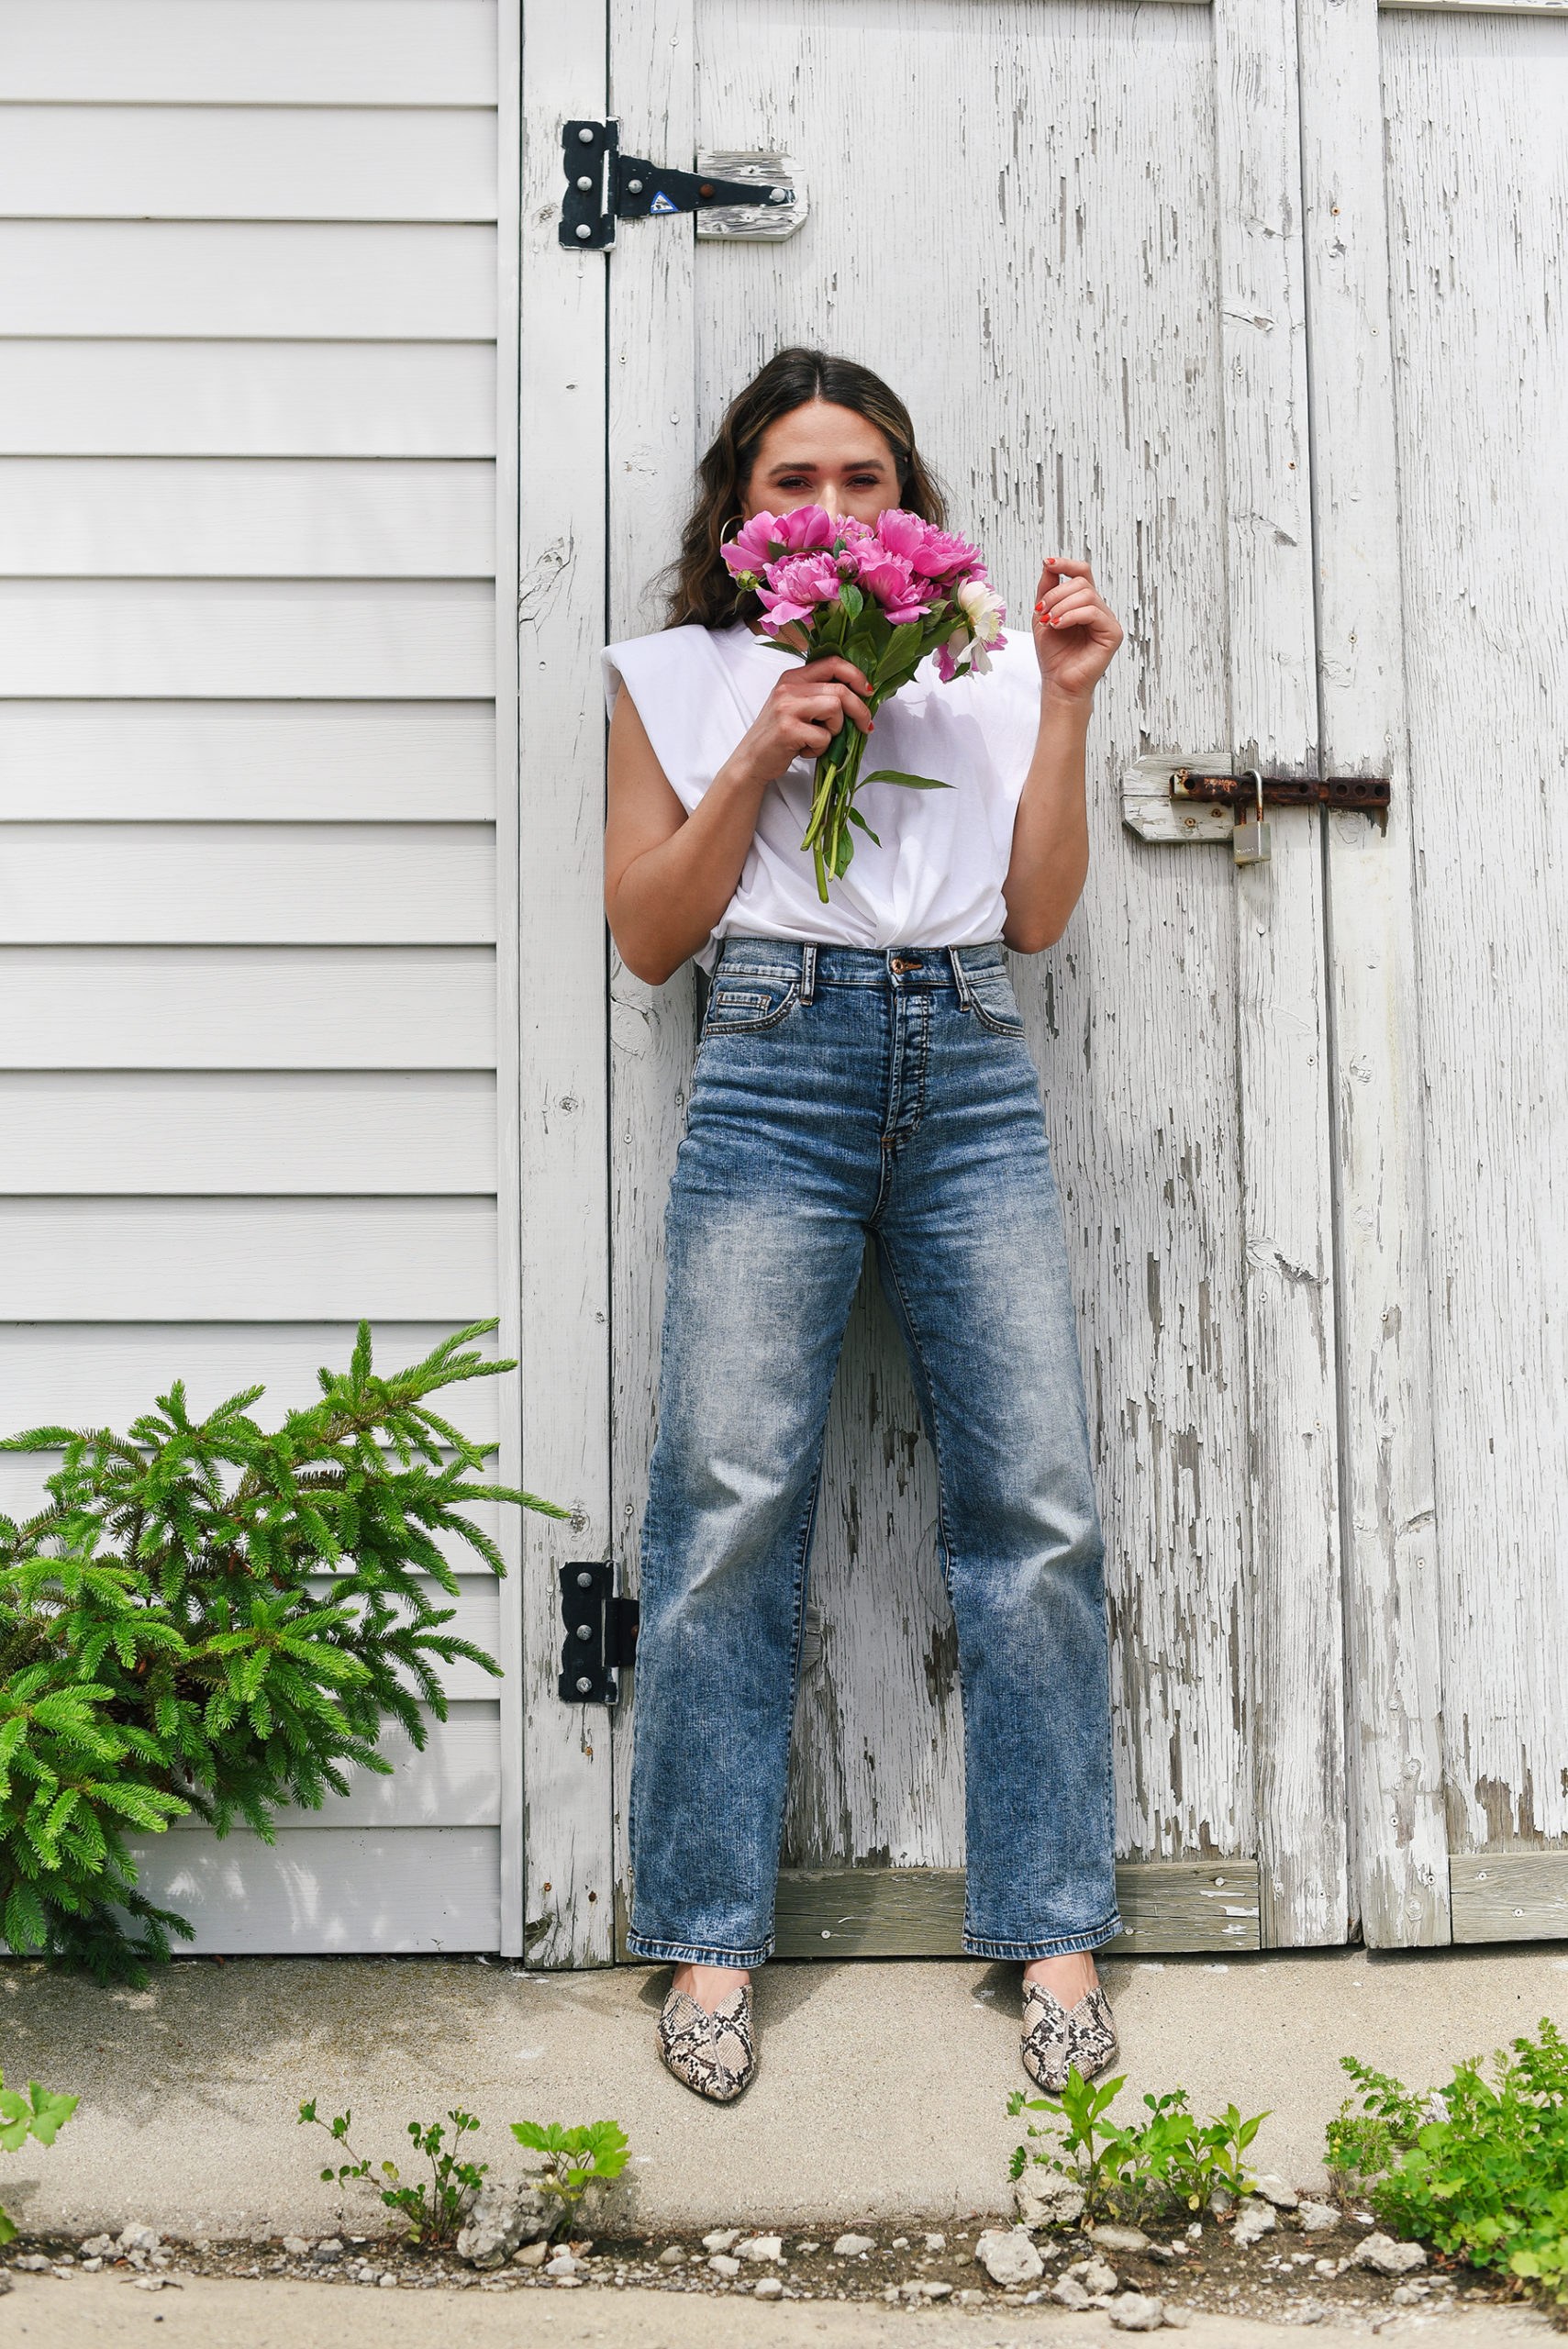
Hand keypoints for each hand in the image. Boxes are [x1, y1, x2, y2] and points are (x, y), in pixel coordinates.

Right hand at [723, 655, 873, 790]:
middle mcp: (789, 687)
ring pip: (835, 708)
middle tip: (865, 725)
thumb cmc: (778, 734)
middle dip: (859, 710)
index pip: (833, 663)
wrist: (751, 759)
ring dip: (836, 729)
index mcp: (793, 677)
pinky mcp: (788, 730)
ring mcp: (787, 707)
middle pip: (840, 689)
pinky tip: (806, 750)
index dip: (856, 675)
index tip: (867, 692)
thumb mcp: (796, 705)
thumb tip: (859, 695)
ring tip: (821, 739)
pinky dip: (821, 749)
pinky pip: (823, 736)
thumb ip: (819, 694)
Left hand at [1032, 559, 1122, 705]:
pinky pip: (1093, 612)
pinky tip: (1058, 626)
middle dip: (1056, 594)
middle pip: (1081, 582)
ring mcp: (1107, 620)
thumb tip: (1049, 564)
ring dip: (1062, 606)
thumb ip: (1046, 590)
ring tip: (1050, 623)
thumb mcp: (1042, 615)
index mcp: (1084, 603)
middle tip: (1042, 613)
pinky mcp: (1113, 634)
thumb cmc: (1052, 654)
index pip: (1082, 572)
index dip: (1066, 564)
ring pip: (1087, 595)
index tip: (1048, 562)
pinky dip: (1072, 616)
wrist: (1057, 682)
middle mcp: (1098, 609)